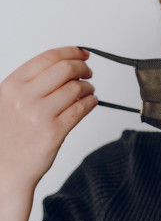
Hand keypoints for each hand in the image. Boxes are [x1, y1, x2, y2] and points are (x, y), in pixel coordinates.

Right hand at [0, 47, 96, 195]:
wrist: (2, 168)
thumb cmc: (6, 135)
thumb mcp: (5, 100)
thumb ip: (29, 83)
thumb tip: (61, 66)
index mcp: (12, 85)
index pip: (48, 58)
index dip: (71, 52)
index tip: (82, 54)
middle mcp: (25, 97)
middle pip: (66, 69)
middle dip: (83, 68)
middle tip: (88, 72)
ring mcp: (40, 115)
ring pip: (77, 88)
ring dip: (89, 87)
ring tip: (88, 91)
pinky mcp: (55, 132)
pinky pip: (81, 109)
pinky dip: (91, 102)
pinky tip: (90, 103)